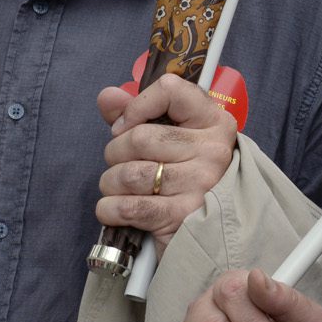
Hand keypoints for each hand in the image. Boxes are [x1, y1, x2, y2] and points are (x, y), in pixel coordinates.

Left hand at [94, 73, 238, 247]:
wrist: (212, 231)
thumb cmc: (186, 175)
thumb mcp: (173, 138)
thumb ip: (138, 113)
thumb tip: (107, 97)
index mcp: (214, 122)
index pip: (170, 90)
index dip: (137, 106)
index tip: (127, 126)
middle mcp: (212, 151)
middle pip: (139, 137)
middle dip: (116, 153)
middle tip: (122, 163)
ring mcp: (200, 185)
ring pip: (129, 173)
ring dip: (111, 182)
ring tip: (119, 187)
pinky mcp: (182, 217)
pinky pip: (127, 206)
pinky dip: (109, 208)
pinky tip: (115, 208)